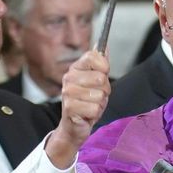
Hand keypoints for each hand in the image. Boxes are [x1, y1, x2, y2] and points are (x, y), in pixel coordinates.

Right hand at [44, 50, 112, 167]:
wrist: (74, 126)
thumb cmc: (87, 102)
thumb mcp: (97, 82)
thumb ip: (101, 65)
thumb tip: (104, 46)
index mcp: (75, 68)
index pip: (93, 56)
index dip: (104, 67)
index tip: (103, 74)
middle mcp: (69, 78)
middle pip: (101, 78)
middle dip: (104, 90)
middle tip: (96, 96)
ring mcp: (68, 93)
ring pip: (99, 95)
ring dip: (100, 103)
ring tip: (91, 105)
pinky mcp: (70, 108)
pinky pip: (95, 108)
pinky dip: (95, 113)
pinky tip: (87, 114)